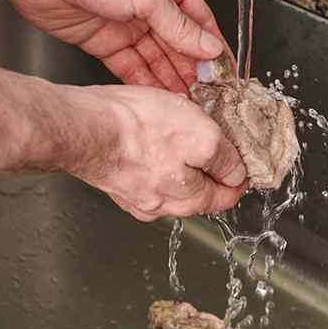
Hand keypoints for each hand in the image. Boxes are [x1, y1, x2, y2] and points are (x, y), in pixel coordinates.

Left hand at [0, 0, 229, 94]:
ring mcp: (123, 21)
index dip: (211, 44)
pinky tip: (156, 96)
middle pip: (176, 40)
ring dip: (169, 77)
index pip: (198, 17)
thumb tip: (209, 48)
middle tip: (206, 94)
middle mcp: (147, 0)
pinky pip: (127, 64)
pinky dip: (142, 80)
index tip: (224, 70)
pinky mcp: (99, 39)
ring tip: (185, 101)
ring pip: (153, 55)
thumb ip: (179, 27)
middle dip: (191, 66)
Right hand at [64, 85, 246, 219]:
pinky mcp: (115, 177)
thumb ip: (223, 159)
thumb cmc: (137, 128)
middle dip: (212, 169)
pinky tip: (156, 135)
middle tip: (220, 142)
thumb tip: (236, 174)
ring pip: (171, 180)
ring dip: (183, 161)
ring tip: (187, 133)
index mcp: (184, 197)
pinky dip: (157, 156)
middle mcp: (158, 202)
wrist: (82, 125)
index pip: (224, 196)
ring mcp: (134, 192)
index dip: (240, 175)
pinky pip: (146, 170)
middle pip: (198, 192)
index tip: (245, 161)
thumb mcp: (201, 137)